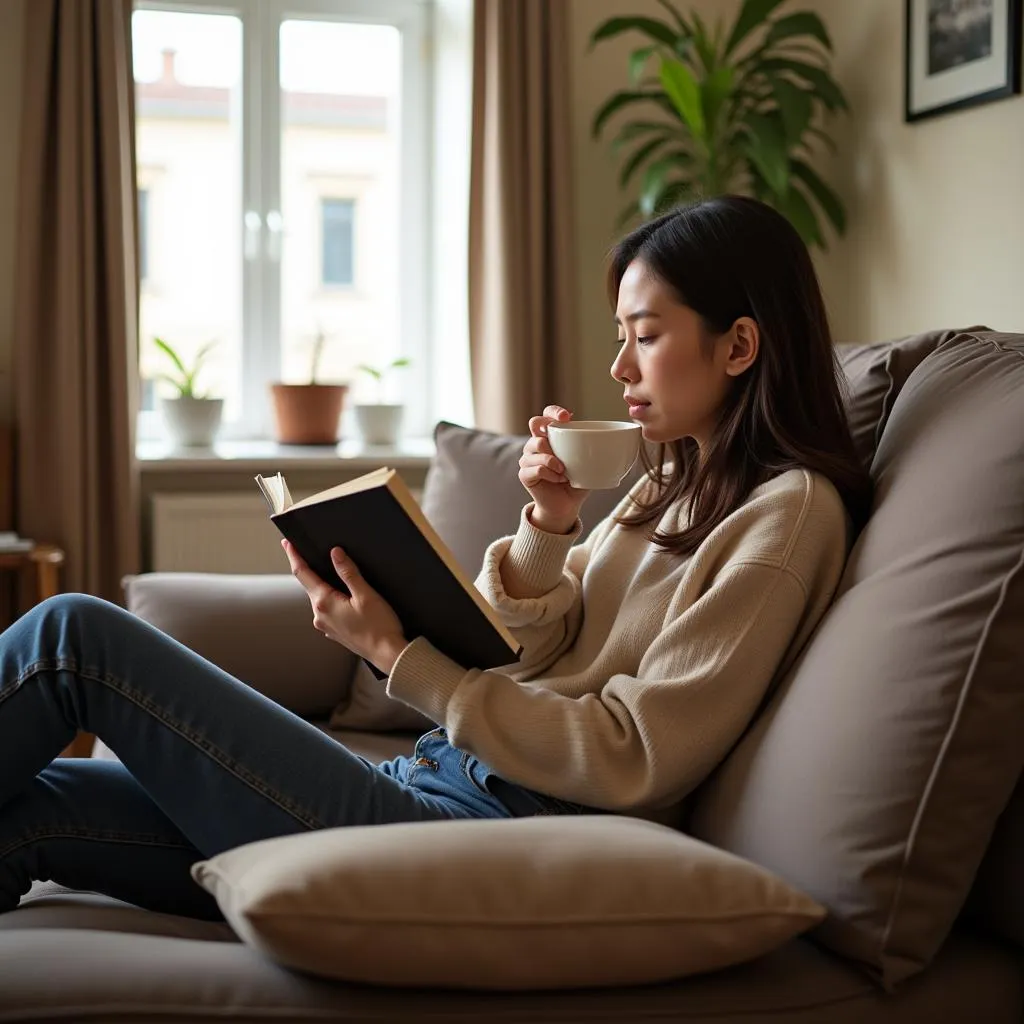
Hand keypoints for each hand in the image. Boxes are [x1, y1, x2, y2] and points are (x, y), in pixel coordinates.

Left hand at [281, 539, 407, 674]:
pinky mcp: (335, 632)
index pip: (303, 574)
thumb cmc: (379, 626)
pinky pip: (328, 610)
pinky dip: (331, 599)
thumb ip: (348, 572)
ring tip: (330, 573)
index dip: (294, 556)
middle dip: (309, 569)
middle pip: (310, 586)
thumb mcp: (365, 595)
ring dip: (322, 585)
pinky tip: (343, 596)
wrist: (387, 654)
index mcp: (324, 603)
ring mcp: (326, 626)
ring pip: (320, 598)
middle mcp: (320, 615)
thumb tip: (335, 553)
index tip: (287, 543)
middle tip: (308, 552)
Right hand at [519, 405, 590, 532]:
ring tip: (566, 471)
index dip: (554, 411)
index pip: (546, 415)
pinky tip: (559, 479)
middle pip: (534, 423)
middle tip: (561, 440)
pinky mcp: (524, 474)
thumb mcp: (590, 463)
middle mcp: (536, 443)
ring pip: (536, 446)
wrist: (566, 506)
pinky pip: (537, 468)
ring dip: (553, 459)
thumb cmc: (578, 481)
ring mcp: (528, 458)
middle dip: (546, 427)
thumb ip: (599, 450)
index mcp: (551, 436)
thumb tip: (630, 439)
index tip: (567, 417)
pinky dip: (551, 474)